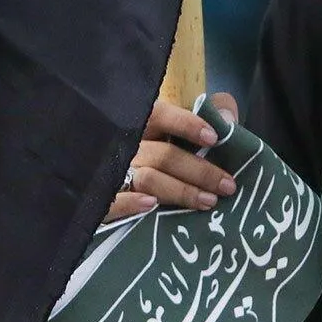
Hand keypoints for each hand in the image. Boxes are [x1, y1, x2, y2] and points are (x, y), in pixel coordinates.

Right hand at [107, 93, 240, 221]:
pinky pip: (114, 202)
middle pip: (164, 155)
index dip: (186, 124)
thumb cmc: (148, 156)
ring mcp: (112, 174)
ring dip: (181, 190)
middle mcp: (126, 147)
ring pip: (149, 179)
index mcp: (140, 125)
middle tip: (228, 185)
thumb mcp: (171, 134)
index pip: (160, 116)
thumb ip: (203, 120)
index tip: (213, 138)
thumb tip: (228, 117)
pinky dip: (131, 203)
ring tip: (209, 201)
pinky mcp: (102, 201)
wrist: (93, 188)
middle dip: (200, 171)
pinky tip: (151, 205)